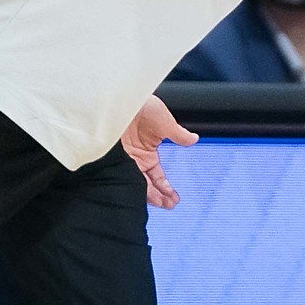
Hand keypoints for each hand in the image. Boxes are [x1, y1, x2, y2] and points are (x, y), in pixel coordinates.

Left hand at [121, 94, 198, 209]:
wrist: (120, 98)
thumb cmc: (141, 105)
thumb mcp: (164, 121)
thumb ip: (178, 134)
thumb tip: (194, 139)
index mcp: (146, 152)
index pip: (156, 176)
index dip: (165, 188)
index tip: (174, 199)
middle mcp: (134, 160)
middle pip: (146, 184)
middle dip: (159, 196)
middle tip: (169, 206)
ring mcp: (122, 160)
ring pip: (135, 184)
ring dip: (148, 195)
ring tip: (162, 204)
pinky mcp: (110, 159)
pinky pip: (119, 178)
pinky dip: (130, 188)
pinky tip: (140, 197)